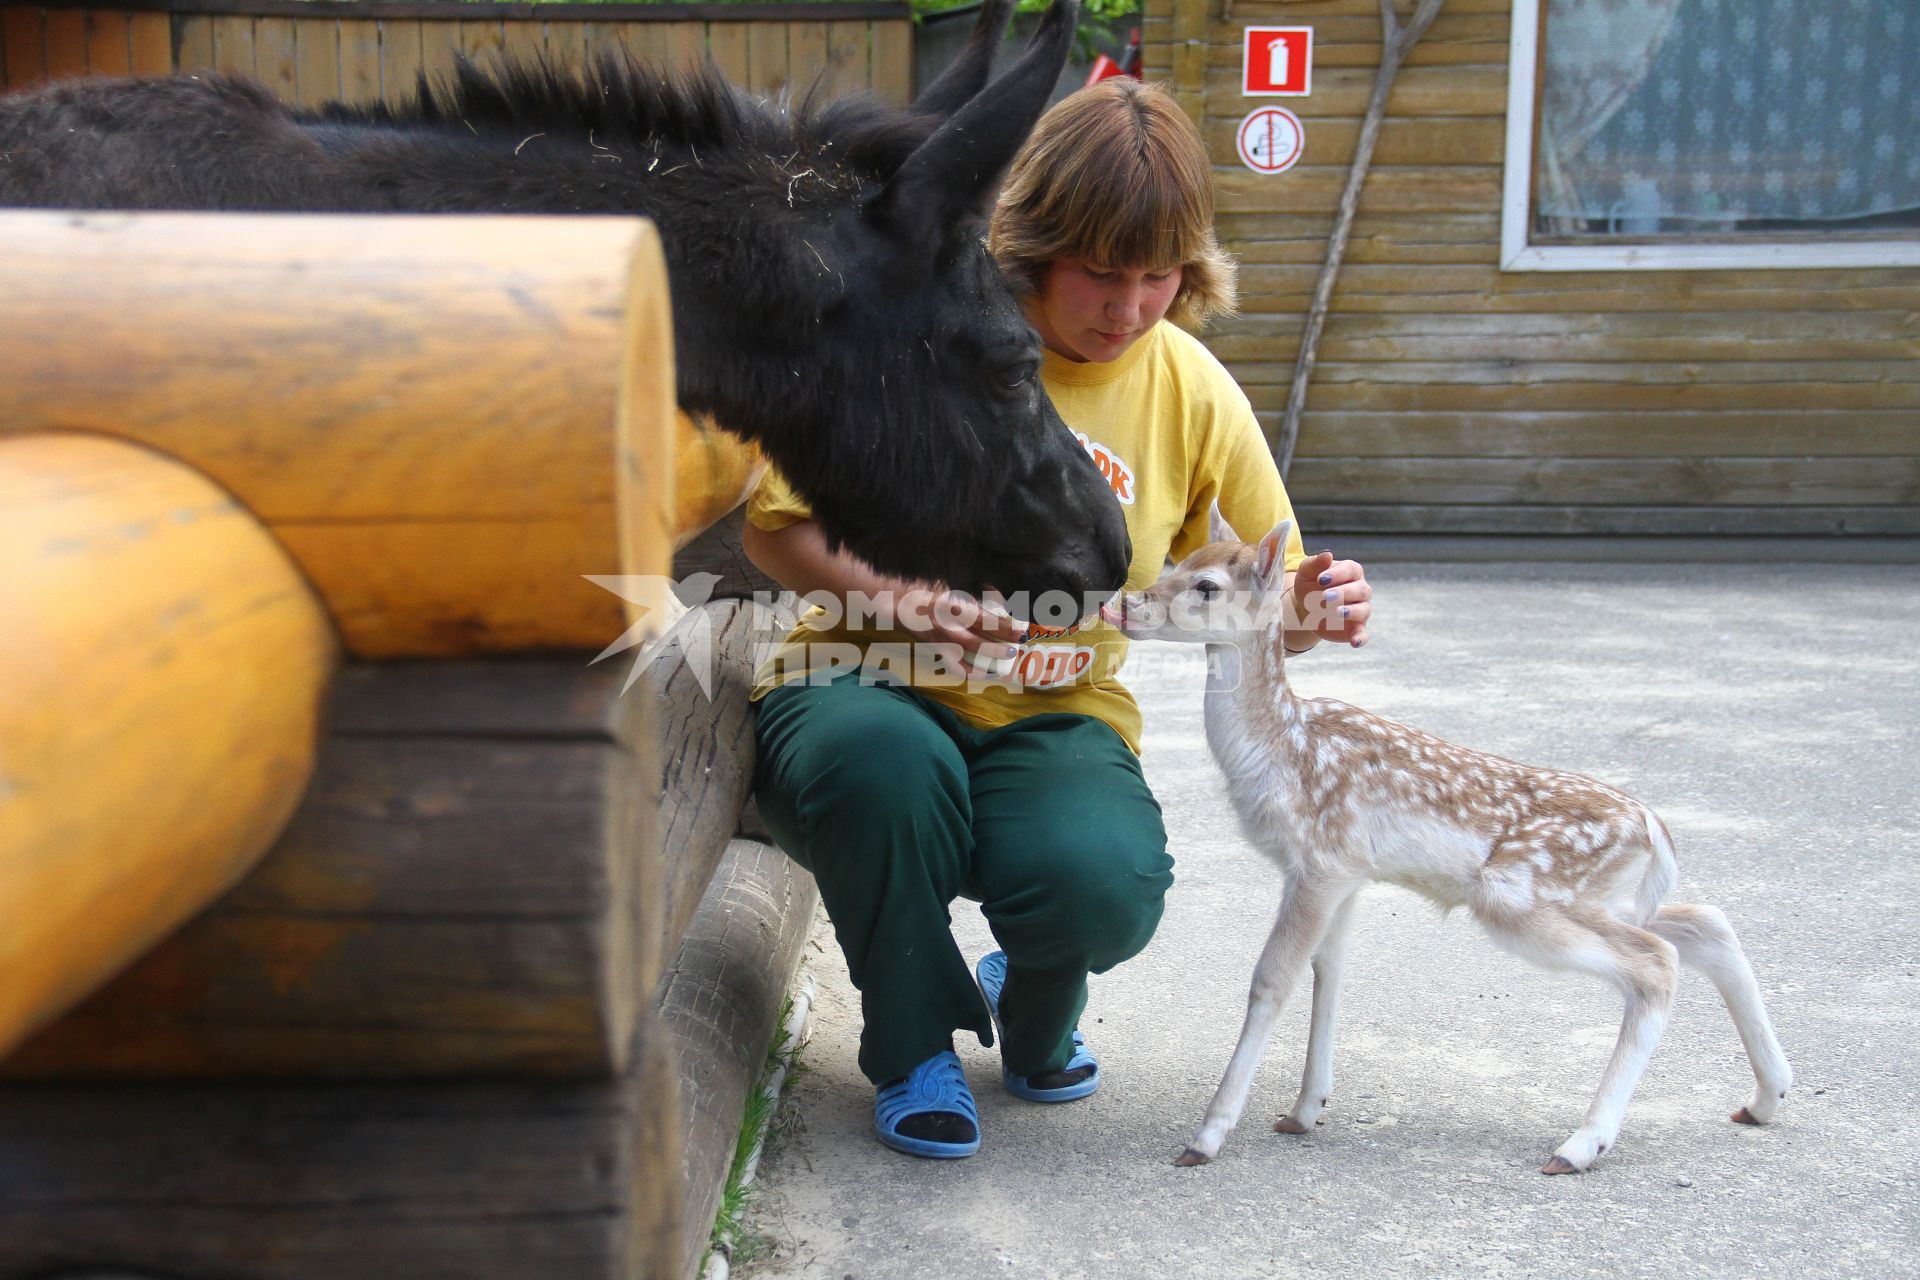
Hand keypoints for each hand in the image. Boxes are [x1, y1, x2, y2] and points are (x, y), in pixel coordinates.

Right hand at [893, 584, 1029, 676]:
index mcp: (951, 609)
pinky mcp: (936, 653)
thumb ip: (972, 601)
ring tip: (1004, 664)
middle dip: (1001, 647)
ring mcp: (940, 644)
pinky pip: (955, 668)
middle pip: (980, 643)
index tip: (1021, 630)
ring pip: (969, 660)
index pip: (984, 621)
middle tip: (1017, 647)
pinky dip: (971, 673)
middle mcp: (946, 628)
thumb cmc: (927, 594)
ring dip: (989, 663)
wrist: (898, 607)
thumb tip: (997, 603)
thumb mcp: (951, 592)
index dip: (1004, 627)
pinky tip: (983, 674)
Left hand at [1289, 551, 1370, 648]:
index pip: (1351, 570)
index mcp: (1351, 571)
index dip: (1337, 574)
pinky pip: (1363, 634)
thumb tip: (1327, 554)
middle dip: (1343, 593)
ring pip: (1363, 610)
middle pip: (1360, 590)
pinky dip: (1361, 638)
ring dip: (1351, 611)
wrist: (1306, 608)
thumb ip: (1315, 563)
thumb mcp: (1307, 573)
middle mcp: (1360, 590)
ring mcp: (1360, 609)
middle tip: (1325, 596)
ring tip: (1336, 612)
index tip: (1321, 579)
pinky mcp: (1355, 629)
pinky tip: (1355, 642)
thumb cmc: (1310, 585)